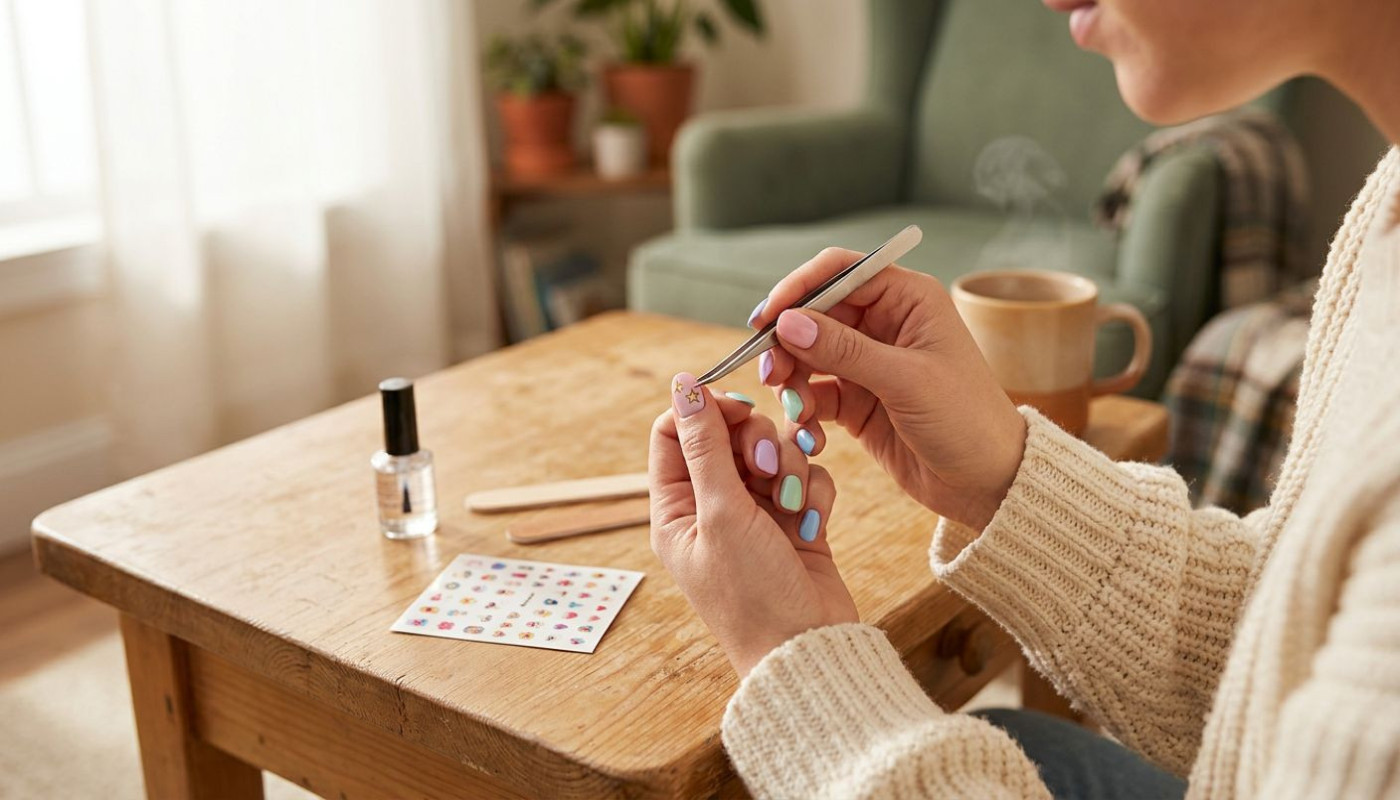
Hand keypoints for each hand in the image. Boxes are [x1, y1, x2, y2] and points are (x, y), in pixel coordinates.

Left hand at [649, 373, 857, 677]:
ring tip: (791, 505)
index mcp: (675, 508)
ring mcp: (755, 513)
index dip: (706, 411)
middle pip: (729, 434)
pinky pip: (806, 475)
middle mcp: (711, 507)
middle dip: (757, 443)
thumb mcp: (721, 514)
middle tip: (766, 469)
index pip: (674, 431)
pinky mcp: (794, 519)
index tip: (739, 409)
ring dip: (788, 468)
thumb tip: (683, 384)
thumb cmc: (753, 595)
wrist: (808, 649)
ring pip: (772, 450)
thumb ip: (705, 445)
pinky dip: (813, 491)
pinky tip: (812, 523)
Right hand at [751, 248, 1027, 529]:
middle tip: (769, 374)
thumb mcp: (906, 380)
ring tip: (793, 407)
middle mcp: (886, 323)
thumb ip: (844, 350)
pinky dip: (803, 411)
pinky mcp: (857, 401)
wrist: (990, 483)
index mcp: (908, 299)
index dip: (799, 288)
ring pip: (808, 355)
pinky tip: (809, 433)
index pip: (841, 272)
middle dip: (787, 342)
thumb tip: (788, 322)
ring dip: (791, 379)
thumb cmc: (967, 420)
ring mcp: (869, 363)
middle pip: (815, 314)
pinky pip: (814, 394)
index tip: (767, 317)